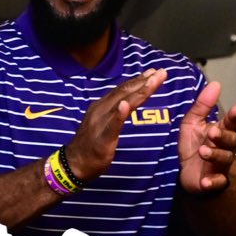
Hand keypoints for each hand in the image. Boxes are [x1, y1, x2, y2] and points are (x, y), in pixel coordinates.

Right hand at [62, 68, 166, 185]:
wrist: (74, 163)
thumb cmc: (91, 145)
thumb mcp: (103, 123)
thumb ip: (114, 112)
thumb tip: (127, 103)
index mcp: (102, 106)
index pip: (122, 90)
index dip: (138, 80)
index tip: (153, 72)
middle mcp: (101, 109)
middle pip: (125, 92)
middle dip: (144, 81)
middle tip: (161, 72)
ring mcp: (101, 122)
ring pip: (122, 103)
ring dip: (139, 92)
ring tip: (152, 81)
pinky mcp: (102, 138)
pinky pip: (112, 125)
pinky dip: (119, 114)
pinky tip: (125, 106)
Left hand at [179, 80, 235, 194]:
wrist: (188, 174)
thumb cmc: (194, 145)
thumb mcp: (193, 123)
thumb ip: (203, 105)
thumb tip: (215, 83)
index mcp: (220, 132)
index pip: (231, 123)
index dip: (234, 116)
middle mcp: (224, 148)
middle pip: (231, 141)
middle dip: (223, 136)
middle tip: (212, 132)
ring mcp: (220, 165)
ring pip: (225, 159)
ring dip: (215, 155)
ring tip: (203, 151)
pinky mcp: (214, 182)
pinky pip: (218, 182)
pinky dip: (213, 182)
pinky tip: (206, 182)